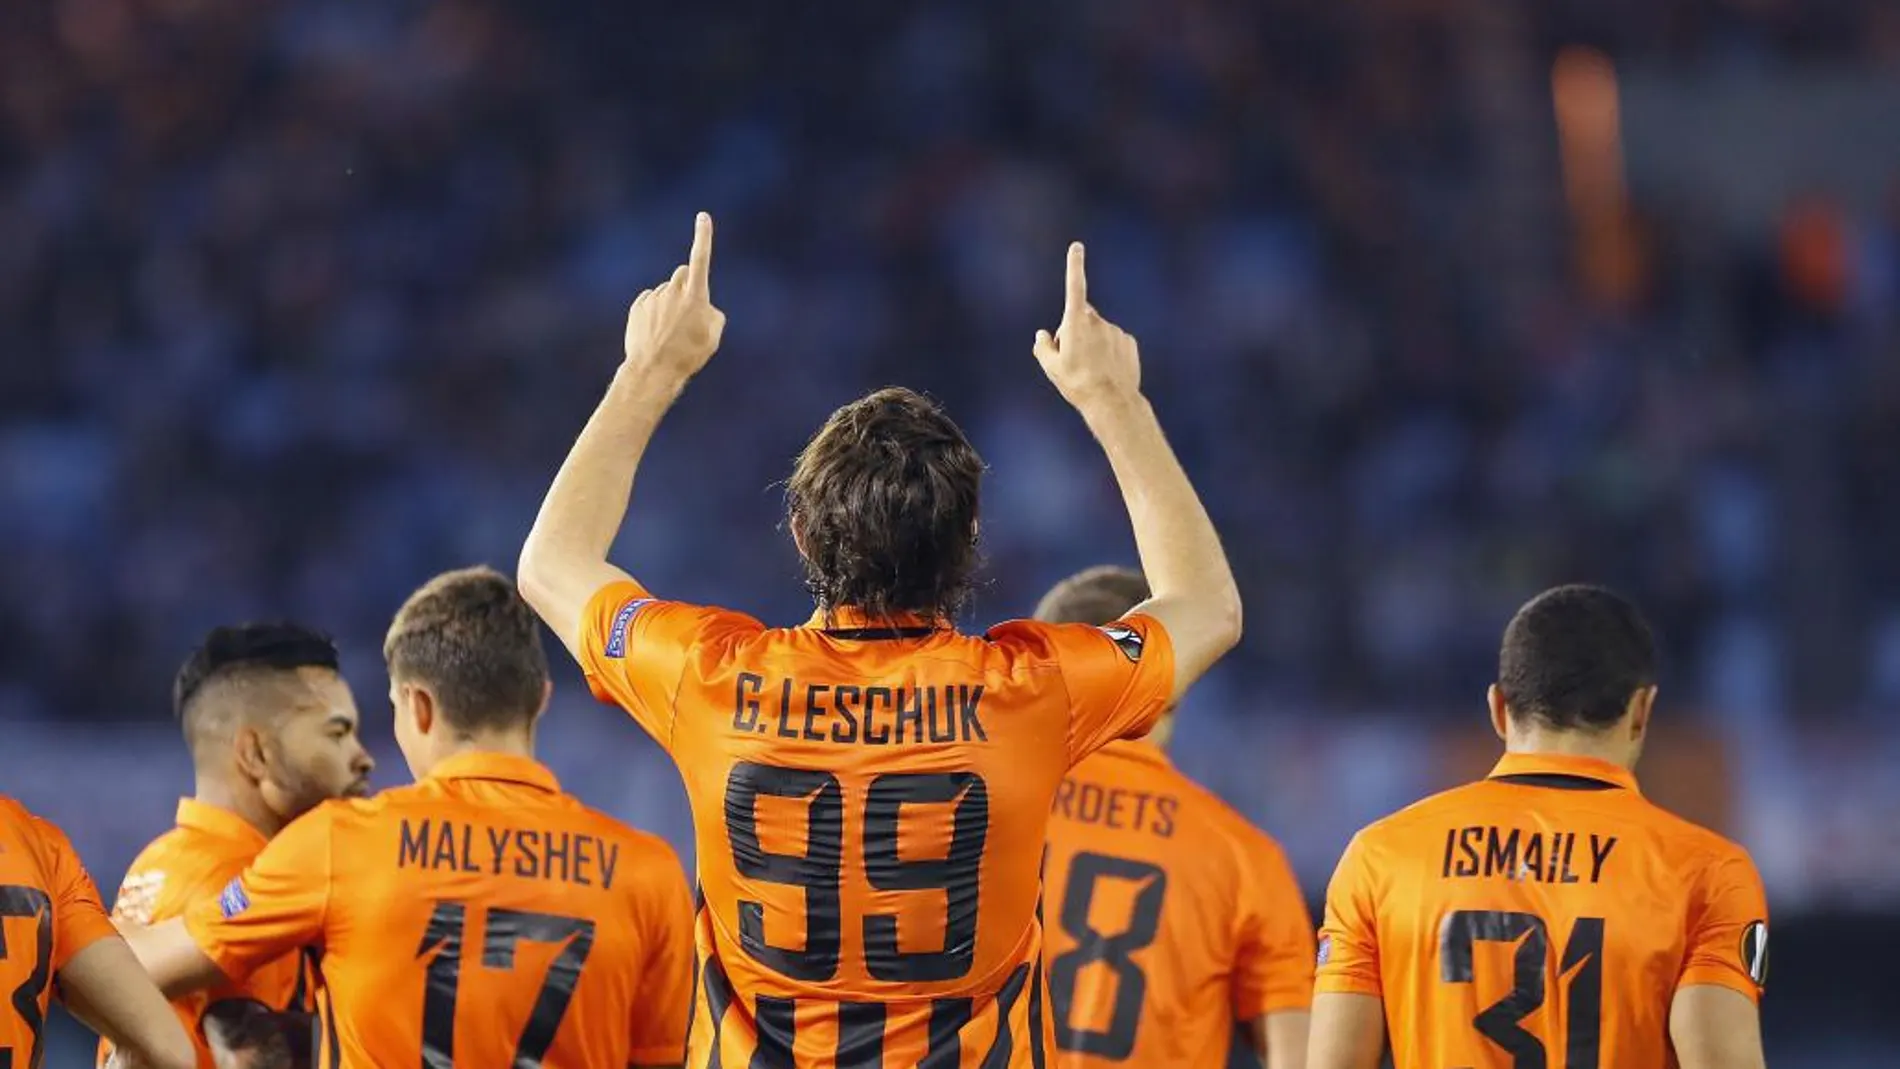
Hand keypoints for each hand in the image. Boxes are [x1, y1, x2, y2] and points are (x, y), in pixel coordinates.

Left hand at [624, 212, 725, 383]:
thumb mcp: (714, 336)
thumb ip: (713, 314)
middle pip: (683, 274)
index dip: (703, 237)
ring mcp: (654, 297)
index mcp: (695, 295)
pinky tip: (656, 332)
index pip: (700, 258)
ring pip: (666, 291)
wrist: (654, 370)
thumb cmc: (689, 355)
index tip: (703, 217)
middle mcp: (673, 290)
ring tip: (670, 332)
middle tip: (688, 312)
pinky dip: (654, 311)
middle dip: (687, 285)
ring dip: (670, 304)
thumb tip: (703, 306)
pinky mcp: (638, 306)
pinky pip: (650, 301)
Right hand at [1033, 242, 1140, 407]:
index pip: (1075, 287)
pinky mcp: (1129, 343)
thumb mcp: (1051, 367)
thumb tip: (1043, 334)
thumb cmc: (1077, 384)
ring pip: (1099, 332)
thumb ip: (1043, 347)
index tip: (1077, 246)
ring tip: (1091, 370)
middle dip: (1075, 331)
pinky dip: (1109, 352)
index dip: (1074, 266)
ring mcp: (1116, 331)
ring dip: (1093, 344)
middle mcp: (1097, 321)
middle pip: (1081, 318)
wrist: (1112, 402)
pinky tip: (1106, 371)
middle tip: (1072, 359)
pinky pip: (1114, 342)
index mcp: (1076, 322)